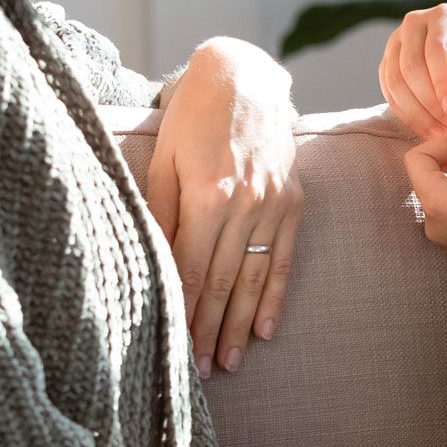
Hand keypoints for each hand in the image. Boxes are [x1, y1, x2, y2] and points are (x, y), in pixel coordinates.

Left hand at [145, 39, 301, 377]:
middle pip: (224, 280)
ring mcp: (275, 201)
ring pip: (255, 275)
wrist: (244, 75)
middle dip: (209, 329)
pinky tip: (265, 329)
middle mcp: (247, 201)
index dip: (182, 312)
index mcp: (208, 193)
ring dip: (240, 323)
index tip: (171, 348)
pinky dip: (275, 295)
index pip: (192, 268)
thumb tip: (153, 265)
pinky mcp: (293, 199)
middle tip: (198, 371)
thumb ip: (160, 212)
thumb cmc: (191, 115)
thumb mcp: (164, 158)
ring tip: (226, 361)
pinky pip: (284, 256)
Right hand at [380, 4, 446, 153]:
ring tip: (440, 133)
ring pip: (395, 81)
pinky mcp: (387, 64)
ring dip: (416, 112)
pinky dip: (406, 114)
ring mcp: (396, 44)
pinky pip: (389, 92)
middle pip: (411, 66)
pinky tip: (426, 129)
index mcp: (444, 17)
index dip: (443, 83)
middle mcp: (414, 24)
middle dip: (429, 102)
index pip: (437, 50)